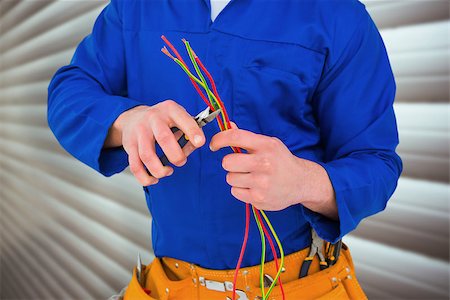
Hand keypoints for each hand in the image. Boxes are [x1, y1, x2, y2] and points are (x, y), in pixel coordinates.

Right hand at [104, 100, 204, 185]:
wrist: (133, 117)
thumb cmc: (162, 120)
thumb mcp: (178, 117)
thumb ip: (189, 130)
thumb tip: (195, 145)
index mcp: (169, 110)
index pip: (182, 119)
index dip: (192, 131)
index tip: (200, 143)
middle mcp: (153, 119)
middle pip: (163, 138)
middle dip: (176, 156)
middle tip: (181, 161)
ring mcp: (139, 132)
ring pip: (147, 155)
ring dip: (160, 169)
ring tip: (168, 171)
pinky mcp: (129, 146)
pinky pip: (135, 166)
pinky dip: (145, 177)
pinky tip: (154, 178)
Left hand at [209, 124, 336, 217]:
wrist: (301, 182)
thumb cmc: (281, 161)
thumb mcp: (269, 144)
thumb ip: (247, 137)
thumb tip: (229, 126)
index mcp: (266, 145)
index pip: (235, 137)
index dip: (219, 139)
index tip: (214, 145)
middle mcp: (264, 163)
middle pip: (227, 162)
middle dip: (230, 163)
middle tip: (239, 165)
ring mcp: (261, 183)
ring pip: (230, 178)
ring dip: (236, 177)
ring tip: (250, 177)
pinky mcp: (259, 199)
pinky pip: (235, 192)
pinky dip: (240, 189)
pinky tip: (253, 187)